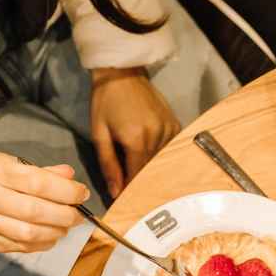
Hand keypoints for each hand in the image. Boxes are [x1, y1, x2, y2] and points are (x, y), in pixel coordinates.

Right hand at [0, 153, 88, 252]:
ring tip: (65, 224)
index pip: (38, 183)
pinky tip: (50, 234)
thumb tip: (69, 175)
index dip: (67, 191)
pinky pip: (23, 247)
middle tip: (78, 214)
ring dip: (57, 232)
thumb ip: (40, 171)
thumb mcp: (7, 162)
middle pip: (37, 212)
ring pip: (30, 234)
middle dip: (67, 215)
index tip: (82, 194)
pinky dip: (44, 243)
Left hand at [90, 67, 180, 196]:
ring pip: (162, 161)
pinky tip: (155, 157)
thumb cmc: (105, 101)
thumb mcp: (99, 133)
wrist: (122, 73)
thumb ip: (108, 164)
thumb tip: (116, 192)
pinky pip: (170, 149)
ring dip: (153, 170)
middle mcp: (157, 136)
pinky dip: (162, 157)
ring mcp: (170, 130)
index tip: (126, 203)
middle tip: (135, 194)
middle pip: (151, 171)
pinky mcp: (176, 125)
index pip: (137, 176)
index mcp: (136, 140)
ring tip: (144, 176)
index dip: (132, 191)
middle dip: (142, 183)